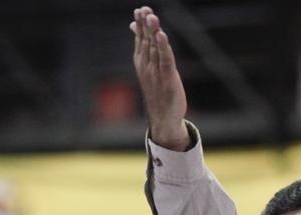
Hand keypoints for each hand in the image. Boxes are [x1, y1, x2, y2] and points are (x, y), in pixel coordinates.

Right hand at [130, 6, 189, 150]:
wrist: (163, 117)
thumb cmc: (157, 90)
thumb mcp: (148, 66)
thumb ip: (143, 45)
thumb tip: (133, 25)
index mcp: (142, 62)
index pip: (141, 39)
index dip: (140, 24)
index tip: (139, 10)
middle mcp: (147, 66)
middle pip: (146, 41)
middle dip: (145, 25)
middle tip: (144, 9)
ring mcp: (156, 73)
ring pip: (155, 48)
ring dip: (153, 32)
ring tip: (152, 17)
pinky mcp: (167, 79)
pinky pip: (165, 60)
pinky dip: (163, 47)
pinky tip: (161, 35)